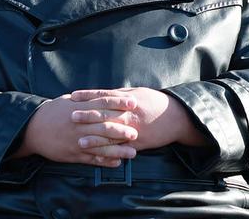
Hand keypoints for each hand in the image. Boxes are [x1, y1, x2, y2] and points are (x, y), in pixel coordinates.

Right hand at [14, 94, 139, 165]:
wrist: (32, 128)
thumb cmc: (52, 112)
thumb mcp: (67, 101)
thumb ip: (86, 100)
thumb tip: (104, 95)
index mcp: (79, 109)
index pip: (103, 104)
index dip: (119, 104)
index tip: (133, 103)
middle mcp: (79, 125)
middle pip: (104, 127)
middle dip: (121, 130)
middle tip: (136, 132)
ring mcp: (76, 141)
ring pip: (101, 146)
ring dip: (118, 150)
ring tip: (132, 153)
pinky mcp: (73, 154)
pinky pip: (91, 159)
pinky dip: (105, 161)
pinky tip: (117, 162)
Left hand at [69, 88, 205, 151]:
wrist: (177, 118)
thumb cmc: (156, 102)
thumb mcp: (138, 92)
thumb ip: (120, 94)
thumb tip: (102, 94)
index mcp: (128, 99)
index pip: (104, 96)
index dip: (88, 96)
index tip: (73, 96)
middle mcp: (130, 114)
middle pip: (105, 115)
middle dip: (87, 116)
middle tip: (71, 116)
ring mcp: (134, 130)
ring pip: (111, 135)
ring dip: (95, 138)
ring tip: (80, 140)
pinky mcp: (138, 144)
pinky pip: (121, 149)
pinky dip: (109, 153)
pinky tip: (98, 155)